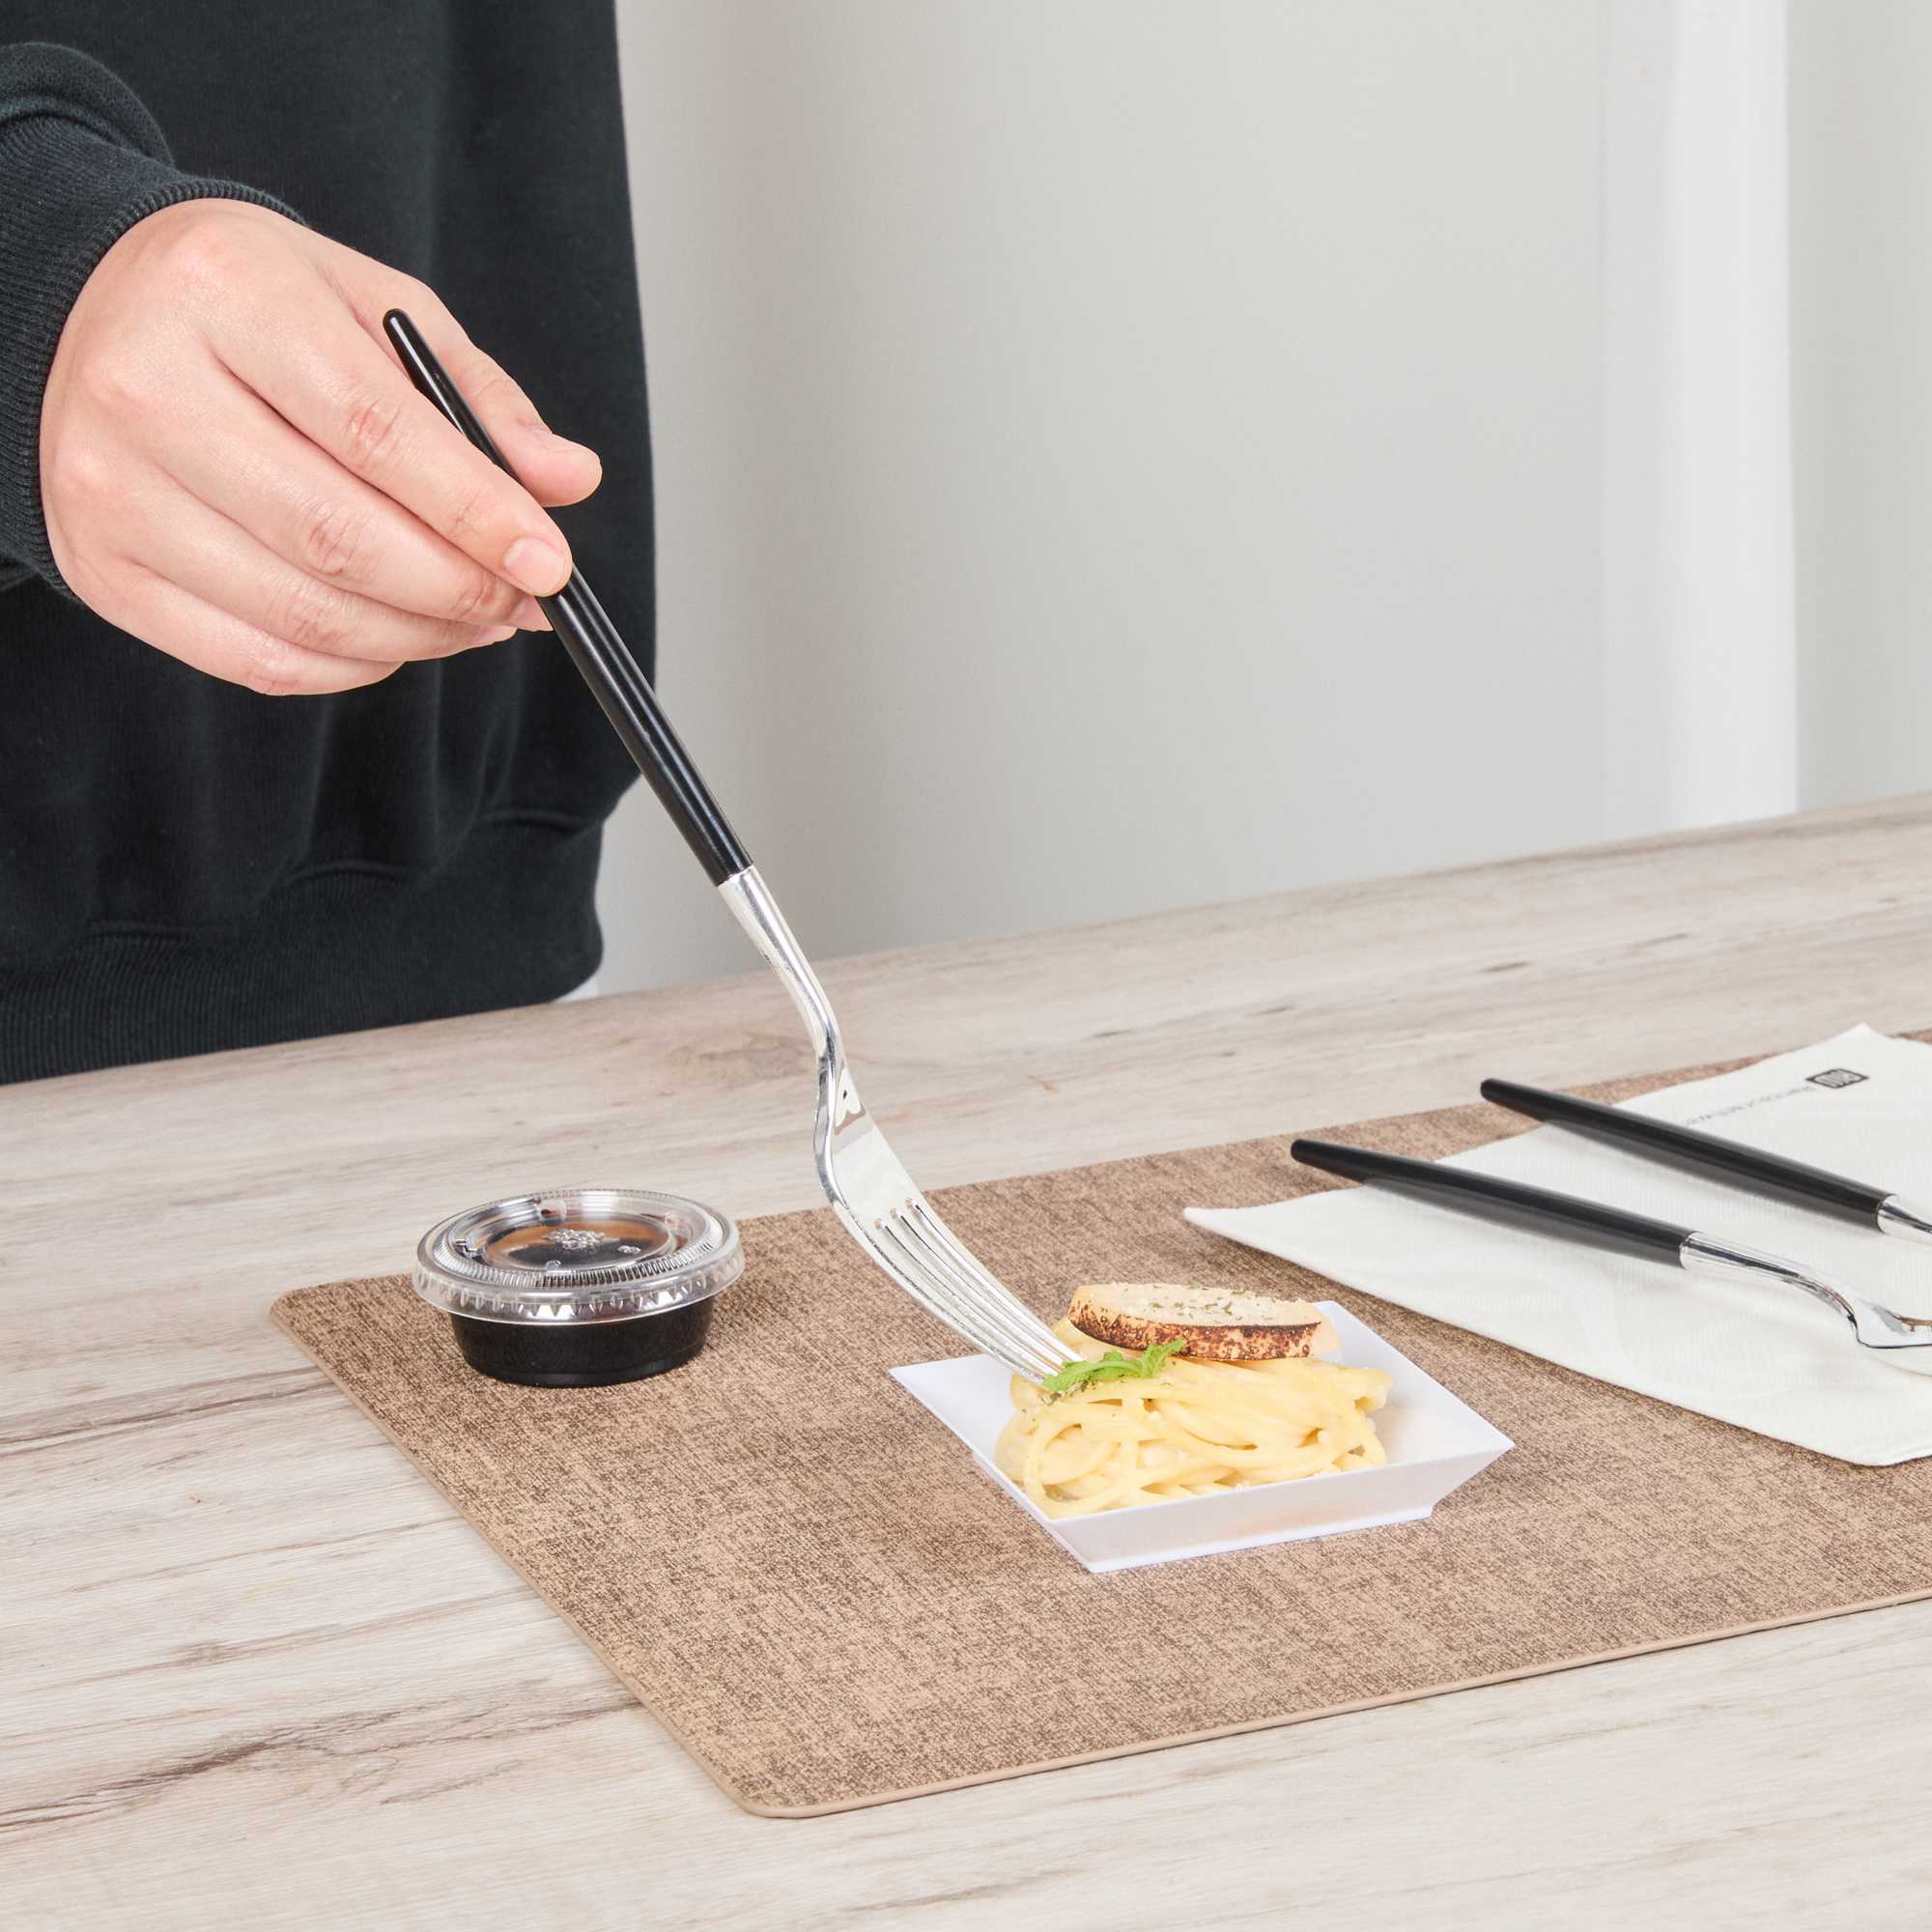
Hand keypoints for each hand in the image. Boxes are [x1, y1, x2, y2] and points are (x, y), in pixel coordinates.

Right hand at [39, 200, 600, 694]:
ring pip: (304, 615)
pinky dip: (350, 667)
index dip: (477, 514)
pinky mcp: (104, 571)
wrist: (100, 315)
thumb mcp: (373, 307)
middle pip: (339, 538)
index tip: (550, 562)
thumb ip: (477, 397)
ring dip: (418, 637)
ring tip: (473, 618)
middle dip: (459, 589)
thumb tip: (568, 480)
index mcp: (225, 294)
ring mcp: (112, 491)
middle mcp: (147, 390)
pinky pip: (256, 660)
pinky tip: (394, 636)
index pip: (377, 433)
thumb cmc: (254, 309)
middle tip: (522, 600)